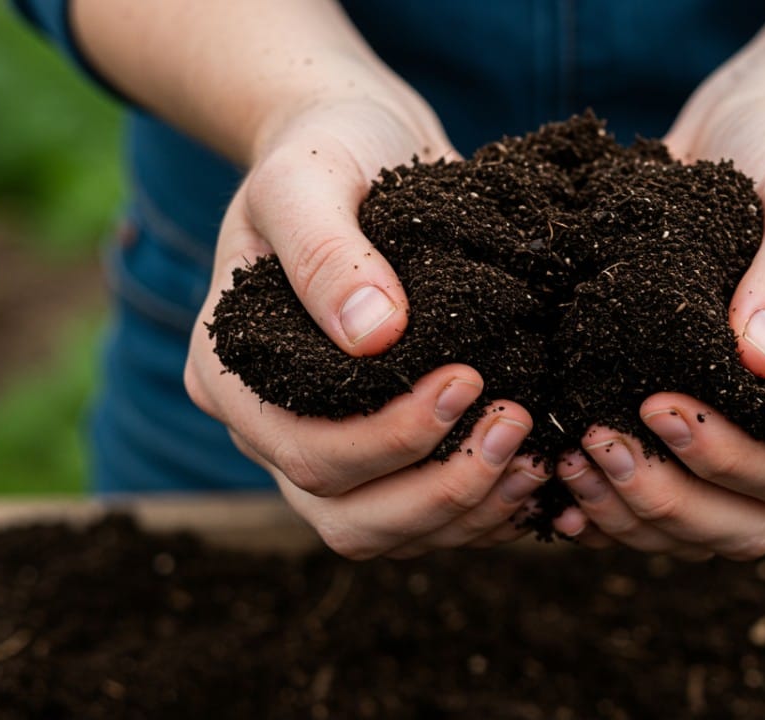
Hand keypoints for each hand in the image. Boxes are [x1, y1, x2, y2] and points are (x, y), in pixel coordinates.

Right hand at [185, 100, 541, 558]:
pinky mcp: (381, 449)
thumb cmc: (329, 154)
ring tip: (536, 456)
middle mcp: (270, 427)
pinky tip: (535, 469)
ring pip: (384, 532)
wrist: (365, 151)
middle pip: (342, 514)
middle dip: (437, 487)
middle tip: (517, 426)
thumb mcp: (310, 177)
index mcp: (228, 372)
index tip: (469, 379)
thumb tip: (373, 338)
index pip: (303, 449)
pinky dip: (480, 510)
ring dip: (465, 510)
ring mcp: (325, 447)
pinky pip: (422, 517)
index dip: (388, 437)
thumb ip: (326, 250)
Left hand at [551, 93, 764, 558]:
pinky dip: (609, 508)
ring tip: (569, 460)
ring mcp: (756, 440)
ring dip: (632, 511)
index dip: (730, 457)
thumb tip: (761, 360)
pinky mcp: (698, 434)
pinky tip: (557, 485)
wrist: (749, 133)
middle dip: (670, 497)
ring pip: (704, 530)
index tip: (653, 402)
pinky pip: (662, 508)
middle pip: (754, 522)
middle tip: (595, 443)